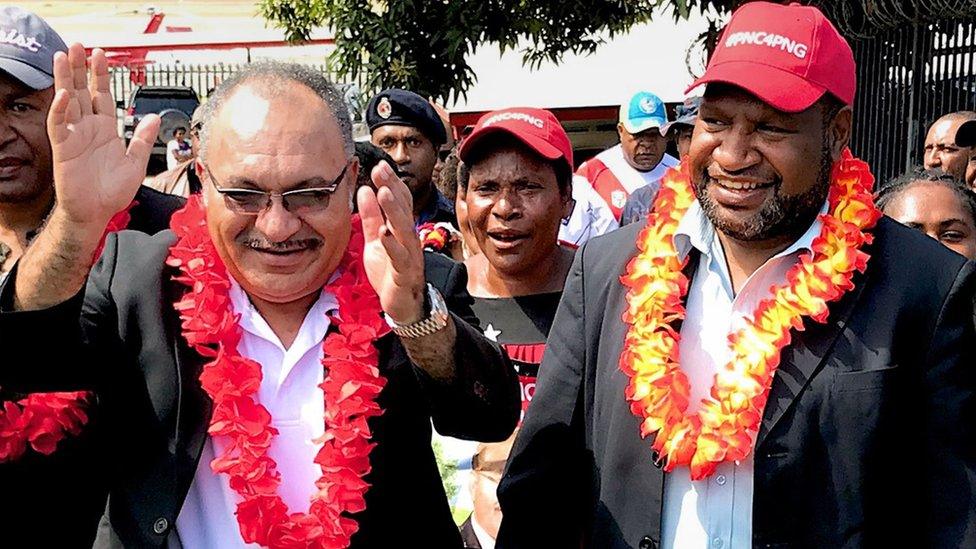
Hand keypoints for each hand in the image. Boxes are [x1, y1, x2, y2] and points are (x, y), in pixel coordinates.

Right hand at [48, 44, 158, 228]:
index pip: (103, 95)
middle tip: (79, 46)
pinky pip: (59, 124)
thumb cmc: (113, 191)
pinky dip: (60, 109)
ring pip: (68, 100)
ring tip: (64, 56)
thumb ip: (143, 140)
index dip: (102, 75)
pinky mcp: (63, 147)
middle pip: (83, 91)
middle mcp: (89, 128)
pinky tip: (65, 93)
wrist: (97, 212)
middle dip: (81, 68)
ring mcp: (74, 136)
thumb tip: (153, 118)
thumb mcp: (136, 163)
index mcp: (107, 130)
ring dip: (66, 79)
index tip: (102, 55)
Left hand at [358, 161, 425, 323]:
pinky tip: (384, 232)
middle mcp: (409, 239)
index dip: (391, 183)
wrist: (402, 304)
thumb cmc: (389, 271)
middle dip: (392, 188)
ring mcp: (409, 255)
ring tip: (384, 193)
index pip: (399, 201)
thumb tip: (366, 190)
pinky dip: (392, 244)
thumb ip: (371, 217)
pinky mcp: (404, 273)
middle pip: (403, 209)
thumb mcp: (375, 240)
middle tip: (381, 169)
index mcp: (401, 229)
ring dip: (394, 210)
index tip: (380, 165)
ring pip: (404, 229)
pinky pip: (399, 257)